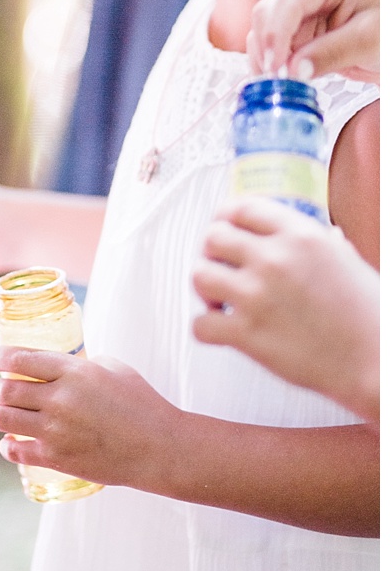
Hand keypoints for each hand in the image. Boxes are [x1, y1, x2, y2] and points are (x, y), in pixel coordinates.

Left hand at [0, 347, 181, 489]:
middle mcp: (60, 399)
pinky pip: (15, 451)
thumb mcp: (113, 368)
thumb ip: (81, 364)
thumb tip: (57, 366)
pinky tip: (12, 441)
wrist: (159, 448)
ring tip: (4, 414)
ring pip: (3, 419)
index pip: (19, 359)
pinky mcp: (57, 458)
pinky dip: (8, 445)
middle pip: (4, 390)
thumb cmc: (141, 403)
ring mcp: (56, 431)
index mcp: (73, 371)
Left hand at [192, 197, 378, 421]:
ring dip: (206, 288)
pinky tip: (223, 330)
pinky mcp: (247, 334)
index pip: (242, 208)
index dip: (226, 218)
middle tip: (222, 269)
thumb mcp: (349, 263)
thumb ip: (326, 246)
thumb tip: (325, 237)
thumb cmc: (370, 317)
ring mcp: (257, 295)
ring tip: (221, 300)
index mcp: (301, 235)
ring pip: (199, 275)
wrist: (377, 362)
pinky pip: (200, 324)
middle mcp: (274, 258)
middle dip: (214, 253)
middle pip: (213, 236)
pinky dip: (205, 328)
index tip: (223, 229)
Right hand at [247, 0, 378, 85]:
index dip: (276, 35)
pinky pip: (268, 38)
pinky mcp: (292, 19)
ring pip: (262, 26)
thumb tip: (293, 70)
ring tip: (281, 83)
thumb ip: (331, 53)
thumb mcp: (369, 41)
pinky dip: (268, 58)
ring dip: (265, 55)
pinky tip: (281, 76)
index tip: (275, 68)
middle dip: (268, 47)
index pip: (290, 2)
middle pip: (268, 11)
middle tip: (278, 82)